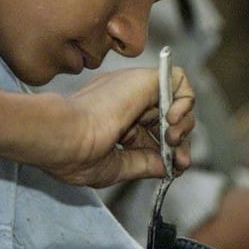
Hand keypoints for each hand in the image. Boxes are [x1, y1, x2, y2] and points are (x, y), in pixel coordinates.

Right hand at [38, 66, 195, 187]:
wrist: (63, 136)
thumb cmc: (75, 155)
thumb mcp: (114, 168)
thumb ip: (142, 163)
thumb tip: (166, 166)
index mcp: (113, 120)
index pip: (151, 132)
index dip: (167, 151)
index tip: (174, 169)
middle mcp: (124, 101)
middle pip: (166, 116)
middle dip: (180, 142)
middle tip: (180, 161)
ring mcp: (134, 88)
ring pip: (175, 98)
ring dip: (184, 123)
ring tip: (172, 140)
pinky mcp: (143, 79)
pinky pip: (177, 80)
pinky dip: (185, 100)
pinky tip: (173, 121)